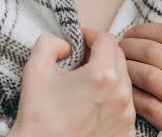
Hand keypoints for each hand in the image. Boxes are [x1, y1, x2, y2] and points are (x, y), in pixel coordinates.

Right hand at [10, 28, 135, 136]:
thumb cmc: (38, 118)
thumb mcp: (35, 69)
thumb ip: (50, 43)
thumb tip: (66, 45)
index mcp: (103, 76)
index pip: (107, 39)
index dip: (91, 34)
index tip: (80, 40)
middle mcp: (121, 96)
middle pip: (119, 58)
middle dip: (101, 54)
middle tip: (81, 60)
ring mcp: (126, 117)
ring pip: (124, 83)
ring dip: (108, 77)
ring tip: (85, 86)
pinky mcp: (126, 134)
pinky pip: (125, 107)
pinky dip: (112, 101)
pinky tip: (91, 107)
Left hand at [121, 23, 161, 135]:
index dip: (145, 29)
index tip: (134, 31)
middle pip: (154, 52)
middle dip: (130, 45)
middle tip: (121, 45)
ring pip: (147, 75)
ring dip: (127, 66)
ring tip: (121, 63)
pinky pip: (146, 105)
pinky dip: (133, 93)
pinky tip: (128, 87)